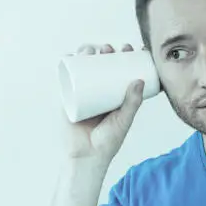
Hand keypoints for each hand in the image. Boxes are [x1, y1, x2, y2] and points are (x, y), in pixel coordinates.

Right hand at [60, 43, 145, 162]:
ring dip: (87, 52)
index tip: (131, 49)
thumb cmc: (108, 141)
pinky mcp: (68, 97)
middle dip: (106, 51)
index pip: (120, 70)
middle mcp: (98, 91)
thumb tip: (139, 80)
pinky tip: (71, 54)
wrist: (86, 156)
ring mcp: (82, 93)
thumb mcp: (124, 120)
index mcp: (114, 94)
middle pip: (102, 64)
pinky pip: (66, 78)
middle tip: (111, 49)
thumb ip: (132, 103)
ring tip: (93, 50)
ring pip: (84, 67)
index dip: (125, 57)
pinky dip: (67, 63)